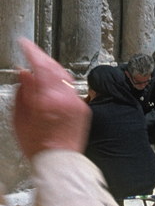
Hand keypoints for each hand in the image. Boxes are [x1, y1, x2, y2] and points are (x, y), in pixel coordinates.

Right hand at [14, 38, 91, 158]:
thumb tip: (24, 74)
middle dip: (42, 57)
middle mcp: (65, 97)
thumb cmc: (38, 145)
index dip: (31, 51)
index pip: (40, 66)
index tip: (24, 44)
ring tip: (40, 65)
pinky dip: (60, 81)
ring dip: (52, 67)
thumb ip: (23, 92)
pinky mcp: (83, 107)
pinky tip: (52, 82)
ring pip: (64, 76)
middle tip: (31, 52)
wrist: (59, 161)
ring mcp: (76, 101)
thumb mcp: (20, 119)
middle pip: (54, 67)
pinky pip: (71, 88)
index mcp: (48, 99)